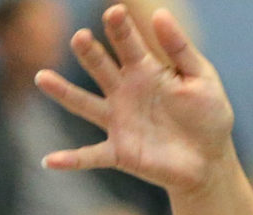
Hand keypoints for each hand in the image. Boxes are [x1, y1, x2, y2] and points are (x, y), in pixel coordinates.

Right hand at [34, 6, 234, 195]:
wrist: (210, 162)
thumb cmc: (208, 117)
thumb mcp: (203, 80)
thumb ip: (181, 50)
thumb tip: (161, 13)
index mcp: (144, 69)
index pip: (127, 42)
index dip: (120, 28)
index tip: (115, 13)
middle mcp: (124, 92)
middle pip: (100, 67)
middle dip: (90, 52)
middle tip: (81, 38)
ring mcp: (118, 122)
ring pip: (84, 103)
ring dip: (63, 92)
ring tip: (43, 78)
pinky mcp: (120, 152)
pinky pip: (91, 156)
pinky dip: (71, 159)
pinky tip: (50, 161)